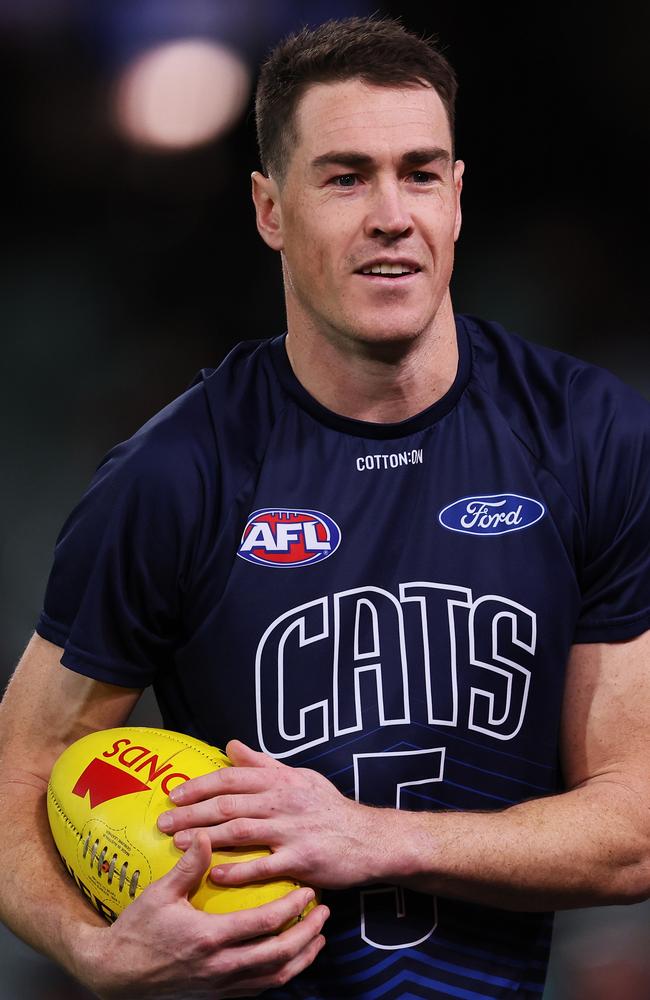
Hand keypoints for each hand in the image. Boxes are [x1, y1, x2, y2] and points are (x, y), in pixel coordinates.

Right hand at [78, 831, 328, 998]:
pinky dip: (280, 974)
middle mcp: (220, 966)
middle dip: (308, 933)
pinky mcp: (217, 996)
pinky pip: (258, 989)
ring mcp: (220, 985)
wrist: (115, 974)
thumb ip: (188, 866)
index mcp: (209, 937)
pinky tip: (289, 960)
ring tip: (318, 938)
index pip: (264, 924)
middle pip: (279, 955)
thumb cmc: (137, 930)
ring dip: (301, 957)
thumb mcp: (160, 893)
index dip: (291, 907)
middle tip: (324, 912)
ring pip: (274, 977)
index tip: (309, 890)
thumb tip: (206, 834)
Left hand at [156, 741, 382, 889]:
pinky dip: (237, 870)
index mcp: (281, 781)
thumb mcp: (300, 778)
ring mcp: (292, 831)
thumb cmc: (329, 809)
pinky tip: (214, 874)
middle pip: (228, 804)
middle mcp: (283, 802)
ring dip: (204, 837)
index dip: (200, 785)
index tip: (173, 794)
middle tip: (162, 821)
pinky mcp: (301, 860)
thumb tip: (231, 745)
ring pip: (239, 831)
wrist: (369, 839)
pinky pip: (263, 866)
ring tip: (177, 844)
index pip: (232, 777)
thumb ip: (263, 764)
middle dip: (191, 812)